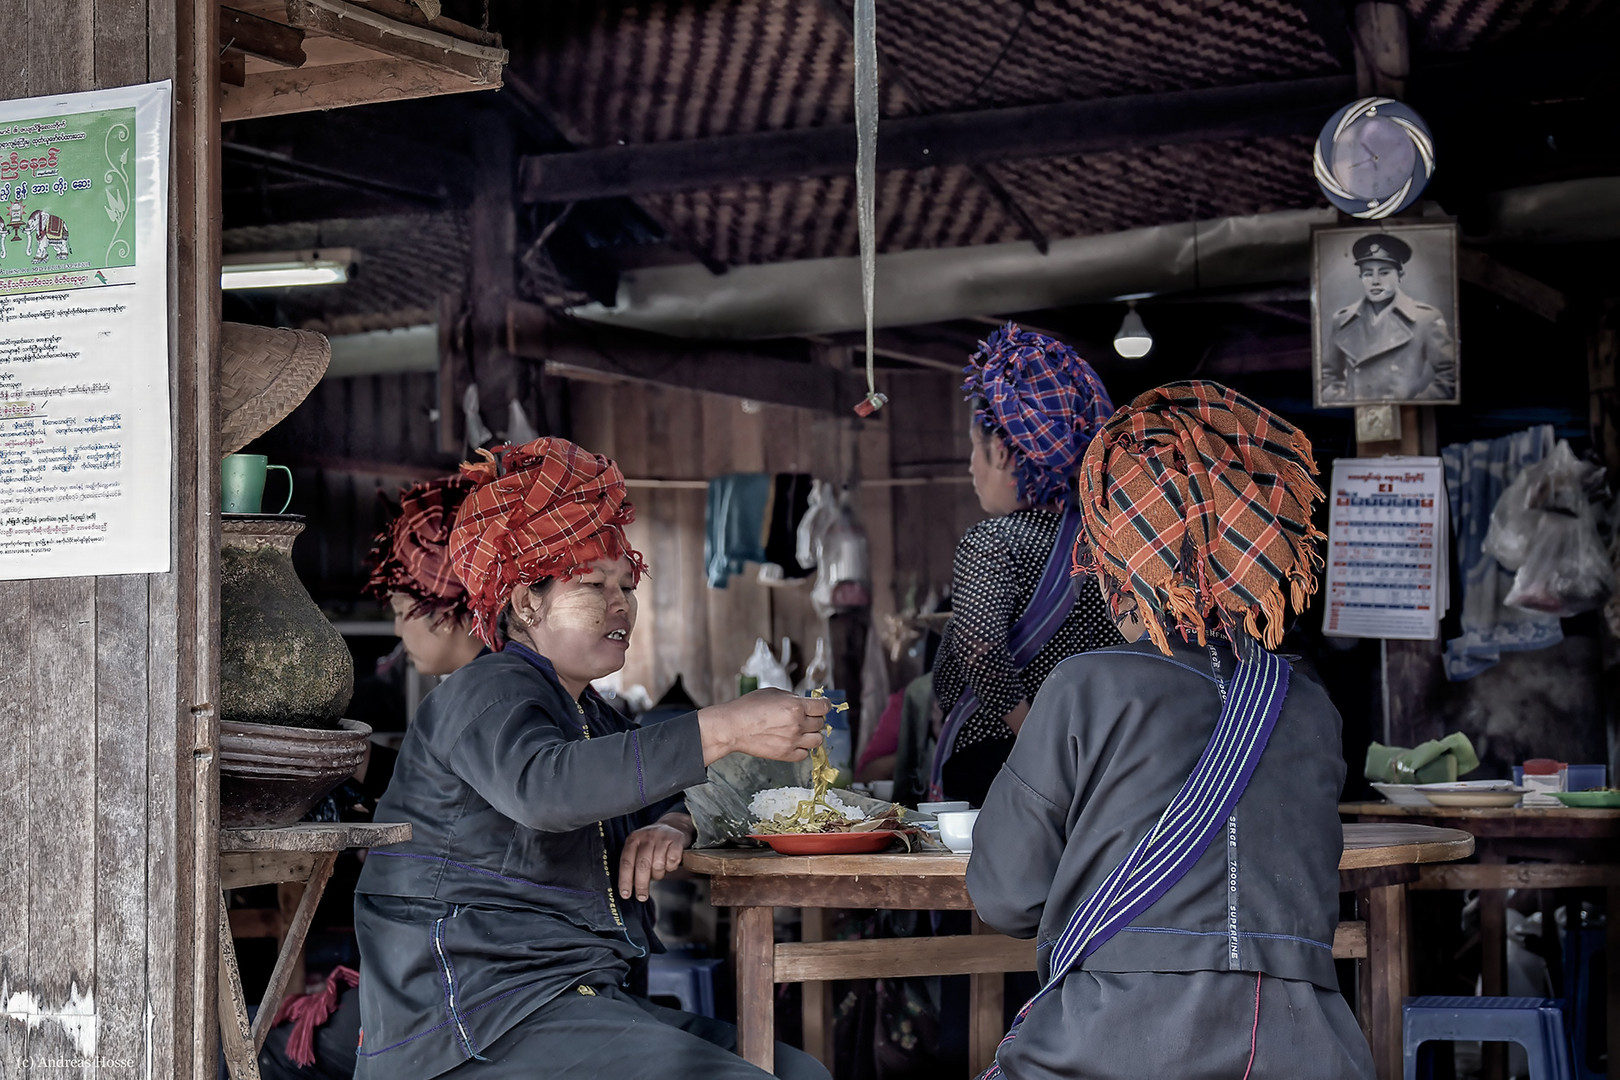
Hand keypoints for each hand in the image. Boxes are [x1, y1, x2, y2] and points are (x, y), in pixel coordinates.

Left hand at [618, 813, 694, 901]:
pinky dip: (671, 867)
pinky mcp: (676, 839)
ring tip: (659, 871)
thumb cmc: (653, 844)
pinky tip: (669, 862)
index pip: (627, 862)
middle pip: (642, 865)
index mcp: (633, 839)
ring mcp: (662, 836)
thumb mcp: (639, 849)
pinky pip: (672, 861)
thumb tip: (627, 889)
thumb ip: (633, 864)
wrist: (673, 825)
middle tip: (641, 896)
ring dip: (659, 874)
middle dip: (641, 884)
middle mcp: (646, 836)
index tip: (625, 894)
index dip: (625, 879)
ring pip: (658, 865)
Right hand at [696, 688, 828, 764]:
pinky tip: (793, 742)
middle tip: (805, 717)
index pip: (824, 707)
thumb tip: (804, 702)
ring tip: (801, 731)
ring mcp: (793, 741)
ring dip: (812, 735)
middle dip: (814, 718)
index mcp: (796, 706)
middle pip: (821, 723)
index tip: (821, 706)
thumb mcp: (773, 693)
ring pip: (818, 740)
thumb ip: (792, 698)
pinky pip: (805, 754)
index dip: (823, 705)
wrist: (733, 727)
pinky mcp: (786, 755)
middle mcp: (797, 724)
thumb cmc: (748, 707)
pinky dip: (802, 748)